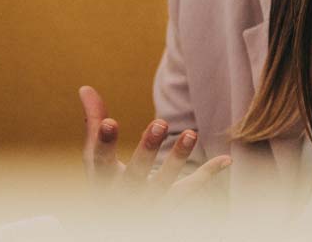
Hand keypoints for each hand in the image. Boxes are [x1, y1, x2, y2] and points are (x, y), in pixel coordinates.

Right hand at [78, 85, 230, 203]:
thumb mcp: (95, 159)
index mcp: (102, 180)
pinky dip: (208, 175)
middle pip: (137, 173)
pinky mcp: (169, 205)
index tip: (110, 122)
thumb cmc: (106, 183)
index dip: (104, 143)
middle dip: (148, 150)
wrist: (117, 223)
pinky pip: (189, 191)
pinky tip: (225, 159)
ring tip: (191, 133)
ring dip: (178, 158)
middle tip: (161, 123)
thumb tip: (85, 88)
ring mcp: (149, 202)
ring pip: (166, 182)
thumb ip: (94, 123)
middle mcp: (125, 194)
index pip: (100, 161)